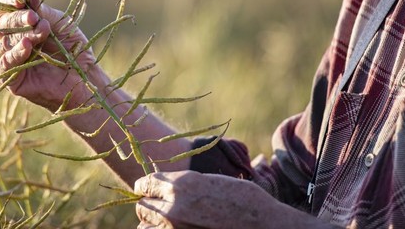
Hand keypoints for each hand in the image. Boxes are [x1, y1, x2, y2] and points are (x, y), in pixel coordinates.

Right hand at [0, 0, 101, 110]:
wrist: (84, 76)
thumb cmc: (72, 48)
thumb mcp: (59, 24)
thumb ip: (42, 11)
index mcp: (17, 24)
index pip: (3, 7)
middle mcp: (6, 40)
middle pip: (1, 23)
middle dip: (18, 18)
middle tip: (36, 18)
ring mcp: (6, 59)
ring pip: (2, 42)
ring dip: (22, 35)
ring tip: (42, 32)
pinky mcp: (9, 79)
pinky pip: (3, 64)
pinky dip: (14, 53)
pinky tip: (27, 46)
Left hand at [134, 171, 331, 228]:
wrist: (262, 223)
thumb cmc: (241, 199)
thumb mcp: (209, 181)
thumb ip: (183, 184)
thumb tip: (166, 186)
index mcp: (181, 184)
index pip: (146, 183)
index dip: (145, 186)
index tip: (146, 188)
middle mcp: (173, 207)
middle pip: (142, 207)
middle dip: (149, 205)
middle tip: (159, 205)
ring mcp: (175, 228)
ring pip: (145, 226)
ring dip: (153, 223)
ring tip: (167, 220)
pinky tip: (174, 228)